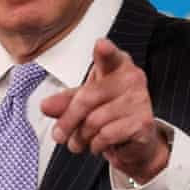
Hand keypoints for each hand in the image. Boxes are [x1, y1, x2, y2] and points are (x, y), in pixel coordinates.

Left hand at [40, 38, 169, 183]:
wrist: (133, 140)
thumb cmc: (108, 111)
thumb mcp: (82, 102)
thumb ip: (64, 101)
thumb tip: (45, 106)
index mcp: (116, 65)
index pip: (110, 57)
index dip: (105, 51)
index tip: (101, 45)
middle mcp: (132, 79)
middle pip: (87, 98)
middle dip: (67, 121)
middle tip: (58, 136)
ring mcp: (140, 100)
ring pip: (94, 120)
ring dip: (80, 137)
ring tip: (78, 142)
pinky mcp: (143, 123)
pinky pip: (106, 135)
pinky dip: (96, 144)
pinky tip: (98, 144)